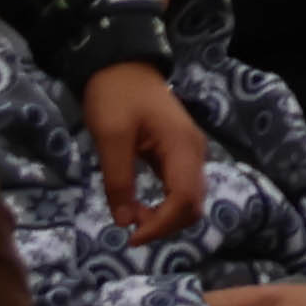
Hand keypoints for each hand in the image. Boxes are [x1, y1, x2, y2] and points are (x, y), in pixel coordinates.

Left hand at [85, 61, 210, 242]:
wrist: (123, 65)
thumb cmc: (116, 96)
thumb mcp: (111, 137)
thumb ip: (118, 181)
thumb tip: (124, 222)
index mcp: (181, 146)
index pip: (184, 200)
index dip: (161, 226)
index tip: (130, 239)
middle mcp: (194, 152)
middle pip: (193, 205)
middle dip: (165, 226)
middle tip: (129, 232)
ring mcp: (189, 152)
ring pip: (189, 200)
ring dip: (165, 218)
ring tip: (132, 220)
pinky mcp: (179, 154)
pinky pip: (180, 190)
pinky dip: (164, 207)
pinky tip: (140, 208)